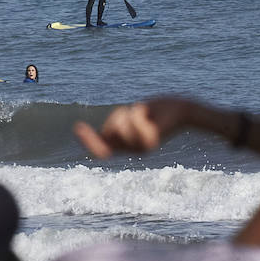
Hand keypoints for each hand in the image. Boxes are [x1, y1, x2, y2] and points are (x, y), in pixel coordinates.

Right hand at [74, 96, 196, 157]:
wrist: (181, 111)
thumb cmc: (156, 113)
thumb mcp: (132, 119)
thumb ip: (117, 127)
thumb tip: (101, 133)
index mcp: (127, 146)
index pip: (101, 150)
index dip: (88, 141)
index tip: (78, 127)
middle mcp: (133, 150)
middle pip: (109, 131)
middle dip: (116, 117)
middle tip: (134, 114)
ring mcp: (142, 147)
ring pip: (120, 125)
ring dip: (129, 113)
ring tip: (144, 113)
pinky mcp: (151, 140)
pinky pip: (134, 120)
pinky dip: (138, 111)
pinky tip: (151, 113)